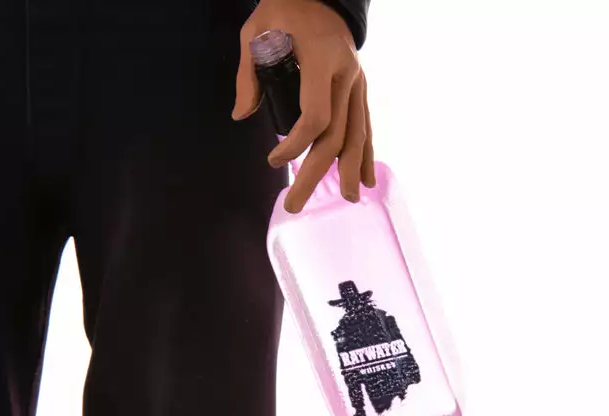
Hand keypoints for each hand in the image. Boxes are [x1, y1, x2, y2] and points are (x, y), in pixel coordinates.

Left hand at [233, 0, 375, 213]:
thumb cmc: (285, 9)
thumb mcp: (256, 31)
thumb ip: (248, 74)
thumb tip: (242, 115)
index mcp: (321, 61)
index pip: (316, 116)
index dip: (295, 144)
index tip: (273, 160)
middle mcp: (346, 76)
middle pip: (336, 135)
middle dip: (317, 173)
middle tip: (296, 204)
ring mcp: (357, 83)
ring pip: (357, 135)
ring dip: (350, 171)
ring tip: (346, 200)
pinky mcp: (360, 87)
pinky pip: (365, 125)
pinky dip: (366, 154)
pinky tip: (365, 180)